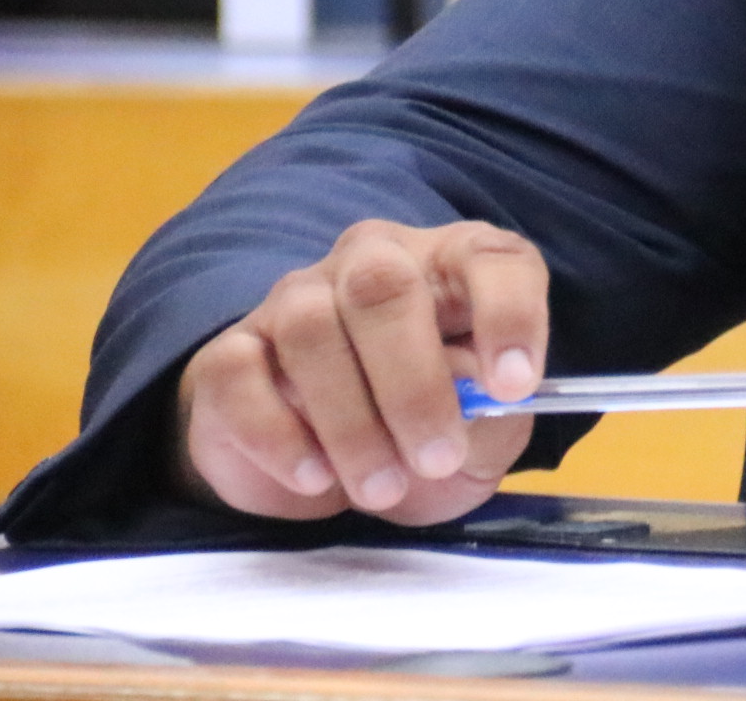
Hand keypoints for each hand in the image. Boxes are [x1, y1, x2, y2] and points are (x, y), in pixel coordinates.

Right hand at [173, 220, 547, 525]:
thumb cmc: (424, 432)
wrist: (327, 476)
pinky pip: (241, 375)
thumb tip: (479, 394)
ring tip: (381, 488)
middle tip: (437, 460)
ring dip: (352, 421)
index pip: (490, 257)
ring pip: (310, 328)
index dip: (508, 313)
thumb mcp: (480, 434)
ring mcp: (293, 300)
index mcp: (450, 265)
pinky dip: (280, 436)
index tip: (515, 386)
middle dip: (415, 385)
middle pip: (383, 287)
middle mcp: (371, 263)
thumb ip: (491, 411)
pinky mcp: (231, 353)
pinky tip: (315, 477)